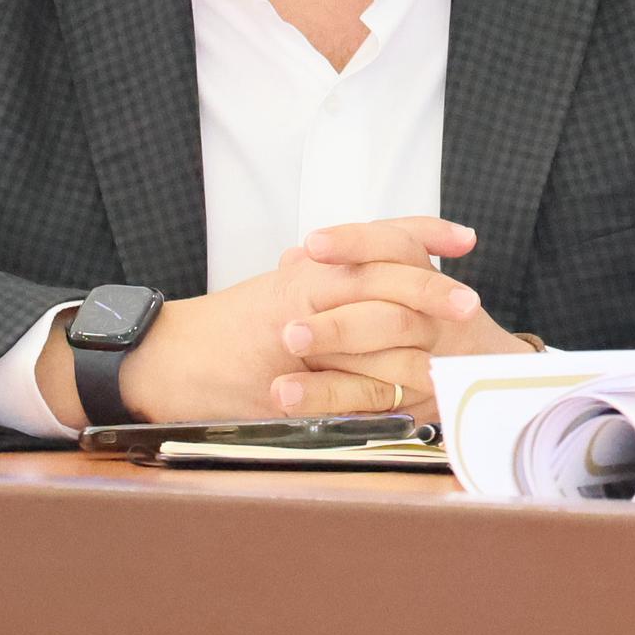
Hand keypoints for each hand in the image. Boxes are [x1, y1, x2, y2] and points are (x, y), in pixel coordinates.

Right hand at [63, 217, 518, 426]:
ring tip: (449, 358)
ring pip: (372, 331)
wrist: (165, 359)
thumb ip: (321, 282)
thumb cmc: (223, 330)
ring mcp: (299, 331)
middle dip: (433, 293)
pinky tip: (409, 400)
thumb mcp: (278, 291)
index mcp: (311, 266)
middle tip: (469, 306)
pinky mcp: (289, 376)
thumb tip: (358, 266)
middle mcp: (307, 287)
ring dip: (416, 346)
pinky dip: (380, 393)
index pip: (378, 237)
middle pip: (385, 278)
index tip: (466, 239)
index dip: (425, 234)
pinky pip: (346, 386)